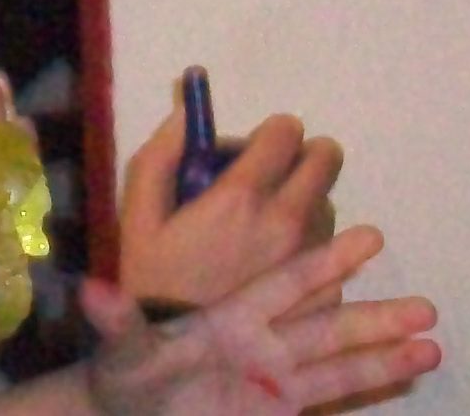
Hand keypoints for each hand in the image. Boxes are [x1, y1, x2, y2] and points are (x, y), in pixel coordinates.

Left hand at [76, 226, 437, 415]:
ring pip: (338, 358)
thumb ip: (115, 320)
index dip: (324, 263)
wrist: (129, 407)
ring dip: (383, 352)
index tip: (367, 239)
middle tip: (426, 305)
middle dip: (373, 315)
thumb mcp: (121, 348)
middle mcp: (263, 339)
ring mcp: (275, 375)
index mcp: (232, 315)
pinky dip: (371, 381)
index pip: (285, 284)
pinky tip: (412, 369)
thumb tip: (89, 289)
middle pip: (325, 323)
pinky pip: (330, 391)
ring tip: (432, 344)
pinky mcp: (279, 406)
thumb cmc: (128, 372)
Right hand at [120, 103, 340, 310]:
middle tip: (280, 173)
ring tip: (274, 226)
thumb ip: (162, 154)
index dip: (273, 132)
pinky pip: (330, 248)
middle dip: (304, 155)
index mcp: (242, 195)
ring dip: (308, 202)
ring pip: (330, 203)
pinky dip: (311, 244)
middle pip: (326, 159)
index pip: (287, 131)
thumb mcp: (139, 214)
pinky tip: (280, 262)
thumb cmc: (153, 280)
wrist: (176, 358)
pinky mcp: (324, 289)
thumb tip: (187, 110)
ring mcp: (312, 257)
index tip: (259, 146)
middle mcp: (288, 220)